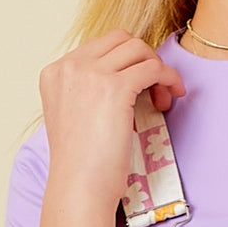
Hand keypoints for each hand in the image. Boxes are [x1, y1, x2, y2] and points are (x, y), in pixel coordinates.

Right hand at [39, 29, 186, 205]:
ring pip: (139, 49)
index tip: (138, 87)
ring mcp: (91, 74)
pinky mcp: (115, 87)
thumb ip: (87, 91)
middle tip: (154, 90)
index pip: (100, 47)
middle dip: (143, 60)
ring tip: (162, 100)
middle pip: (121, 40)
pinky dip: (168, 78)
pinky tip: (172, 96)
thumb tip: (125, 79)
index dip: (125, 63)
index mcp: (55, 72)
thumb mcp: (74, 116)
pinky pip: (153, 68)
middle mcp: (70, 66)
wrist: (79, 187)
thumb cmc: (81, 164)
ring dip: (158, 70)